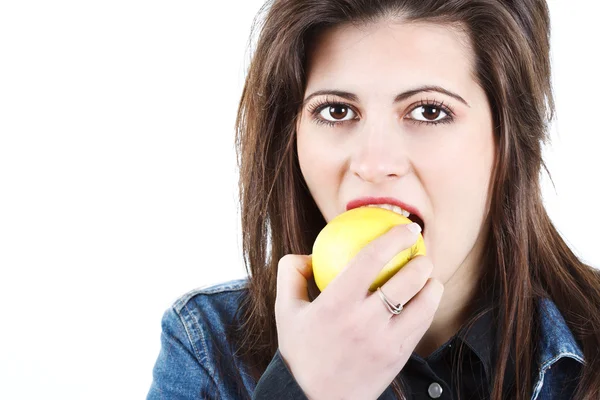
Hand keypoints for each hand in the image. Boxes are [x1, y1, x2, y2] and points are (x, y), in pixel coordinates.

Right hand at [274, 224, 443, 399]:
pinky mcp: (398, 357)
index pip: (371, 259)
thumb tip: (308, 253)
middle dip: (421, 259)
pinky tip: (424, 300)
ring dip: (432, 283)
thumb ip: (291, 273)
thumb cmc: (299, 352)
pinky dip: (428, 307)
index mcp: (336, 304)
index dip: (394, 237)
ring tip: (428, 276)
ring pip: (424, 303)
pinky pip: (423, 325)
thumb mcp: (284, 310)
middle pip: (407, 279)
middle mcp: (364, 321)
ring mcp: (385, 341)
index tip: (406, 227)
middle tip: (420, 252)